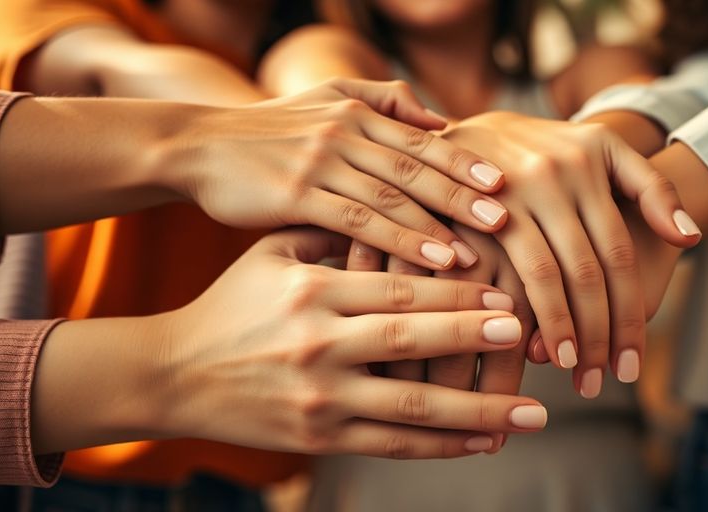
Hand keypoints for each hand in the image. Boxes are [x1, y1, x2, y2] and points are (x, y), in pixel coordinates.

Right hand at [157, 229, 546, 457]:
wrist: (173, 373)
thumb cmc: (231, 304)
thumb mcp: (272, 254)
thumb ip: (331, 234)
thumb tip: (402, 217)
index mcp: (312, 290)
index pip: (399, 288)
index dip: (456, 291)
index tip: (505, 289)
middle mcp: (317, 344)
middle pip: (412, 341)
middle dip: (475, 337)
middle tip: (530, 331)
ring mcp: (319, 397)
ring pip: (413, 407)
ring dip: (480, 409)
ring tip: (534, 410)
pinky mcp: (318, 438)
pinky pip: (393, 445)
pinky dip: (444, 446)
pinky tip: (486, 440)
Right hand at [161, 78, 509, 269]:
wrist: (195, 146)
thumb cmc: (267, 135)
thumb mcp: (323, 102)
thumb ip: (381, 103)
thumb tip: (438, 119)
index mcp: (356, 112)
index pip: (422, 140)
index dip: (465, 162)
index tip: (507, 183)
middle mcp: (344, 133)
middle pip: (418, 167)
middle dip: (466, 194)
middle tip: (511, 217)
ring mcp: (319, 163)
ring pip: (394, 195)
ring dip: (441, 222)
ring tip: (482, 247)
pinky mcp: (295, 196)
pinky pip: (358, 221)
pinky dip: (400, 239)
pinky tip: (434, 260)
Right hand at [440, 112, 699, 393]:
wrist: (469, 127)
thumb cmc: (548, 149)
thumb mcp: (603, 151)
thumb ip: (651, 189)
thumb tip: (689, 240)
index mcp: (591, 163)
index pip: (619, 254)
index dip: (629, 315)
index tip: (632, 365)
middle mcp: (553, 174)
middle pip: (587, 272)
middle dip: (598, 333)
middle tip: (600, 381)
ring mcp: (508, 190)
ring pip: (544, 276)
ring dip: (559, 330)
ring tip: (568, 370)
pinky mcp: (468, 207)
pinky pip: (497, 270)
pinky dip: (512, 310)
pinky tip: (519, 342)